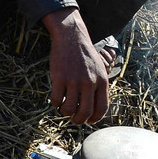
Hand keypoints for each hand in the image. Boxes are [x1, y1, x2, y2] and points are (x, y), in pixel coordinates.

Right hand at [43, 8, 108, 124]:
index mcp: (102, 81)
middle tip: (75, 120)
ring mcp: (74, 80)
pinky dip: (55, 103)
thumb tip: (94, 108)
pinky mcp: (59, 77)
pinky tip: (56, 99)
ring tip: (64, 109)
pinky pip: (56, 99)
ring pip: (69, 108)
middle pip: (86, 111)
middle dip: (79, 120)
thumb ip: (99, 86)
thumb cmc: (85, 55)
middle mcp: (89, 82)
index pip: (102, 107)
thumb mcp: (99, 69)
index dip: (95, 118)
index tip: (90, 121)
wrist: (71, 38)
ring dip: (66, 113)